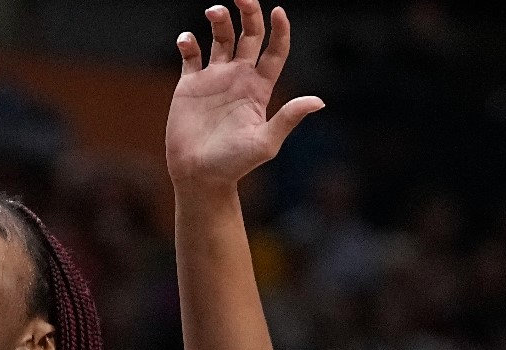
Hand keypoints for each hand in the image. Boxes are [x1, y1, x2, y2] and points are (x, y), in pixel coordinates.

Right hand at [167, 1, 322, 190]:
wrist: (199, 177)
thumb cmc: (234, 165)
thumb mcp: (266, 143)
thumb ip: (288, 118)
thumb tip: (318, 101)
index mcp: (259, 87)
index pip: (275, 50)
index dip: (279, 30)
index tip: (278, 12)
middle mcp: (239, 78)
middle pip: (248, 35)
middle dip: (248, 13)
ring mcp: (214, 79)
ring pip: (220, 38)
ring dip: (219, 21)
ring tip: (214, 12)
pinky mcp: (189, 86)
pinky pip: (190, 56)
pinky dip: (188, 42)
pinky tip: (187, 41)